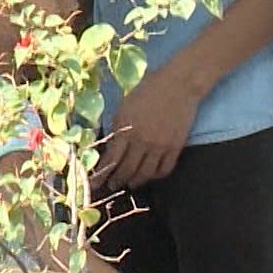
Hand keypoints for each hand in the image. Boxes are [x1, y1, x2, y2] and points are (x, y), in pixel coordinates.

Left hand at [93, 66, 200, 191]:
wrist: (177, 86)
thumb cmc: (147, 91)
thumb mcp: (124, 107)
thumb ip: (117, 128)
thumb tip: (110, 147)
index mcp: (125, 130)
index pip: (111, 159)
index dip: (101, 174)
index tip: (94, 183)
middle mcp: (142, 141)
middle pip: (127, 170)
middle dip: (117, 181)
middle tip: (111, 186)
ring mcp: (160, 146)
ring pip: (145, 174)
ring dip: (135, 182)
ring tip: (129, 184)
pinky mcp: (175, 148)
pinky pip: (164, 170)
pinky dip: (155, 176)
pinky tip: (149, 176)